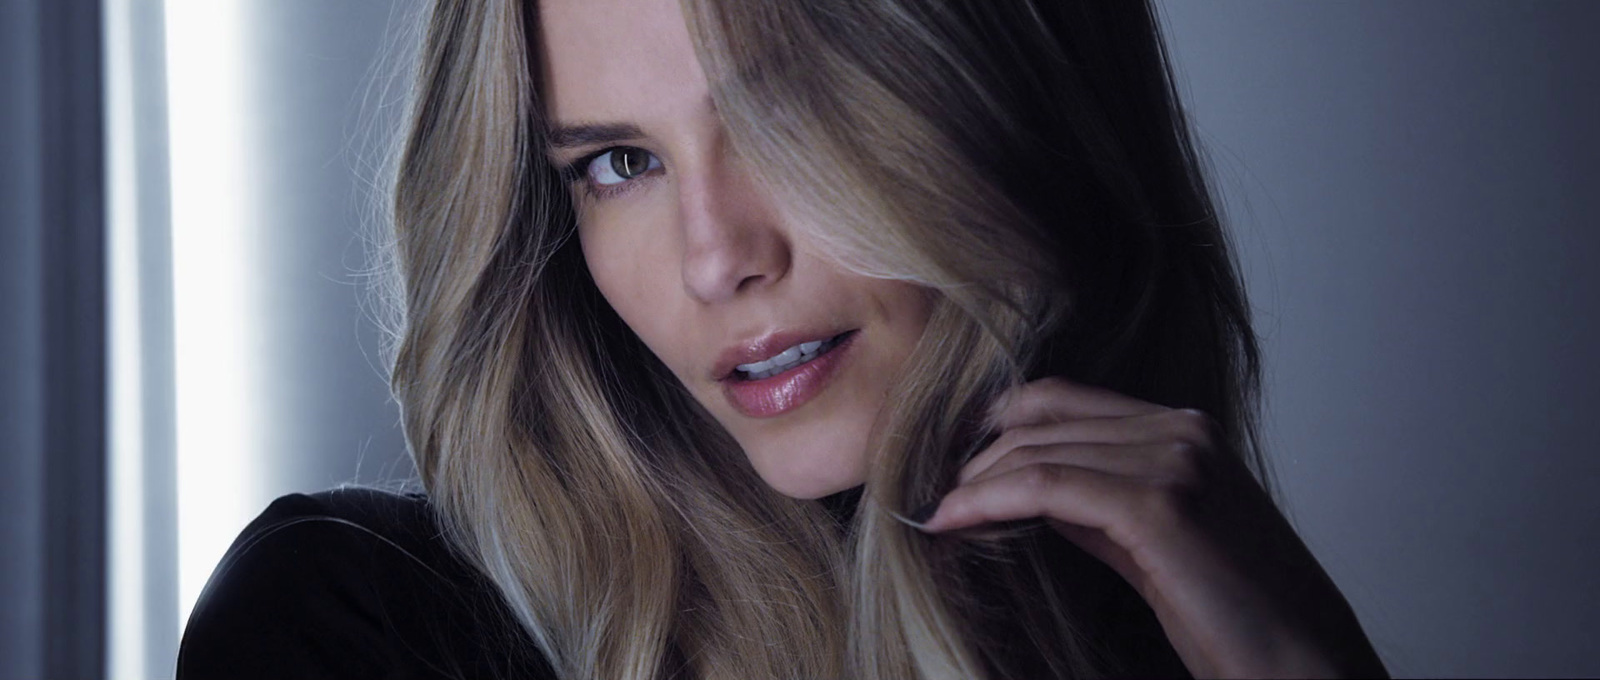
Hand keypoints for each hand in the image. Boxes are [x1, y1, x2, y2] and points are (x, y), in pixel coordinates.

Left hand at [913, 377, 1386, 677]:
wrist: (1306, 664)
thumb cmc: (1238, 618)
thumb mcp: (1155, 546)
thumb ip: (1098, 506)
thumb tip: (1028, 489)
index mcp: (1184, 431)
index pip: (1060, 398)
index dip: (995, 425)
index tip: (949, 464)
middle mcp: (1181, 431)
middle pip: (1039, 419)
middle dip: (972, 458)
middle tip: (928, 495)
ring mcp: (1175, 460)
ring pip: (1035, 449)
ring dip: (972, 482)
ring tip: (935, 514)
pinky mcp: (1160, 505)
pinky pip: (1046, 486)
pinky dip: (988, 500)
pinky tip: (951, 521)